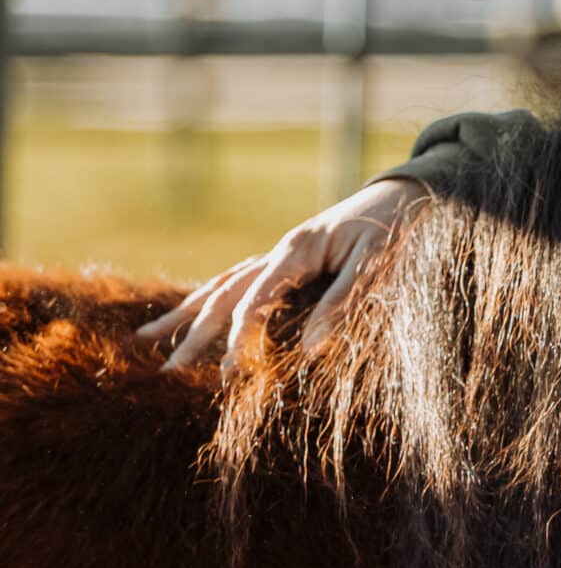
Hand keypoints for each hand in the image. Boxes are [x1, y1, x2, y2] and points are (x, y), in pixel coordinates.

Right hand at [139, 177, 431, 375]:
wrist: (405, 193)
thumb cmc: (393, 229)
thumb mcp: (374, 265)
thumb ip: (341, 303)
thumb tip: (311, 350)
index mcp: (295, 251)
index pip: (253, 302)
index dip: (240, 340)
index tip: (231, 374)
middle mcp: (279, 251)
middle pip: (225, 295)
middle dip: (193, 332)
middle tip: (165, 369)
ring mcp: (281, 253)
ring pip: (223, 285)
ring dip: (188, 314)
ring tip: (149, 337)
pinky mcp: (291, 259)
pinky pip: (240, 280)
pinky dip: (214, 298)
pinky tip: (199, 313)